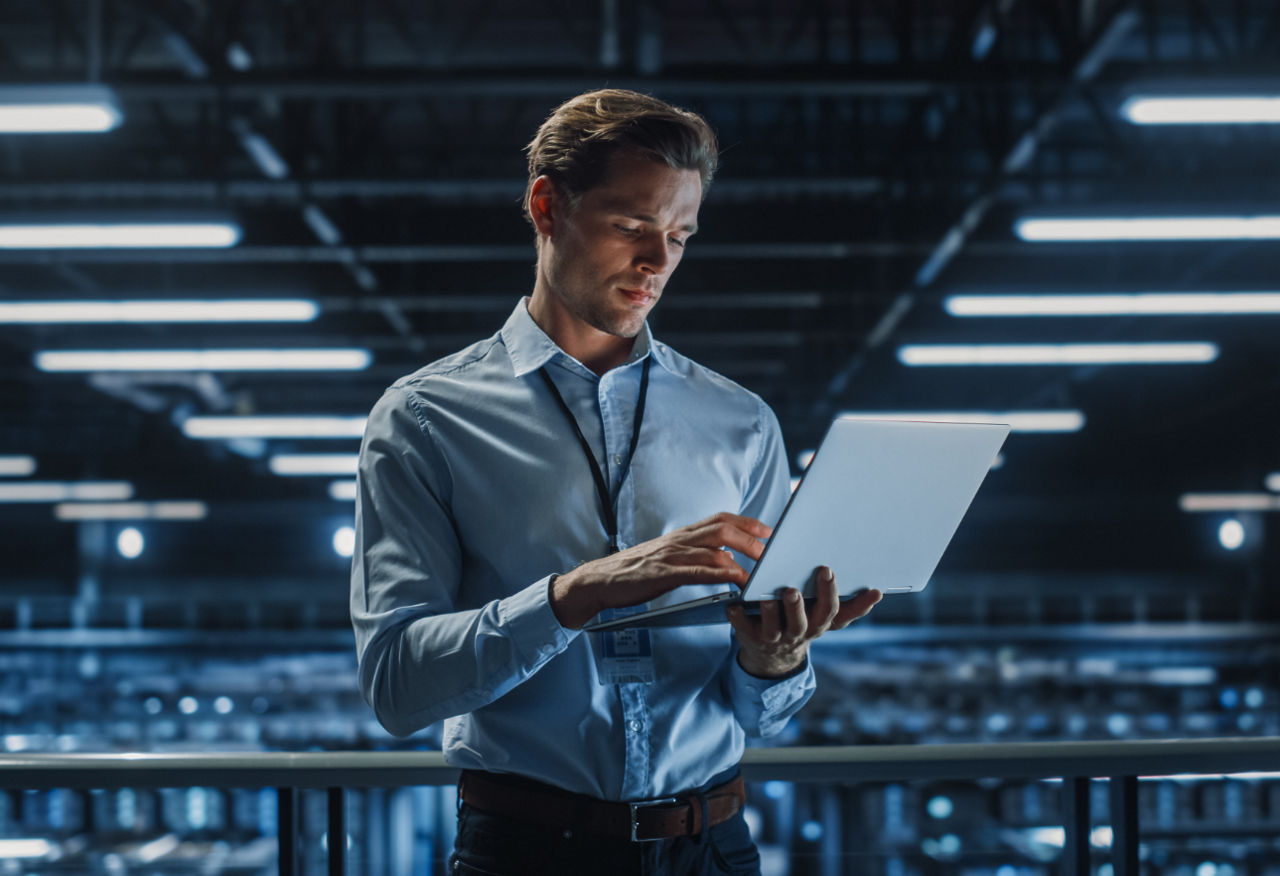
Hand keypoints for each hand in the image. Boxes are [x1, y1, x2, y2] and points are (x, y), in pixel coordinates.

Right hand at [550, 512, 771, 628]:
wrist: (601, 580)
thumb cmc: (635, 571)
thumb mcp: (669, 557)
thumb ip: (695, 556)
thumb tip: (726, 560)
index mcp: (682, 535)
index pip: (720, 519)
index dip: (747, 522)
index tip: (768, 530)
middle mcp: (679, 540)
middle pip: (723, 529)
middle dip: (751, 538)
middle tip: (772, 551)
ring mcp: (671, 556)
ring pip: (714, 549)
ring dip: (742, 557)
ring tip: (761, 569)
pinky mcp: (663, 574)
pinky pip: (697, 571)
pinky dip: (720, 574)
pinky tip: (734, 579)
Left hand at [728, 566, 880, 677]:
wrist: (773, 657)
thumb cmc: (803, 623)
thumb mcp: (827, 618)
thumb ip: (851, 606)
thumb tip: (878, 593)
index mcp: (818, 624)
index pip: (830, 612)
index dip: (830, 593)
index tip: (827, 570)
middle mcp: (798, 633)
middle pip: (802, 623)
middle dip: (798, 607)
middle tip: (793, 590)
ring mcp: (774, 637)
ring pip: (773, 628)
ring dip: (770, 613)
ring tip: (766, 598)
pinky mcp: (750, 638)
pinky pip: (743, 629)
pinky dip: (738, 618)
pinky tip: (733, 606)